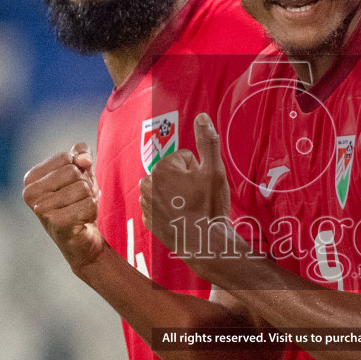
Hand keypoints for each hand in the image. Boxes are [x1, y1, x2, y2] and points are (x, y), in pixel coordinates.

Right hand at [24, 144, 104, 271]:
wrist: (81, 238)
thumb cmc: (78, 201)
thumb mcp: (81, 172)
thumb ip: (81, 153)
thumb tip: (83, 160)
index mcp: (31, 178)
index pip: (66, 157)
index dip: (78, 170)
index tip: (73, 186)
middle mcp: (29, 193)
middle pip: (74, 172)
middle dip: (85, 185)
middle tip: (78, 201)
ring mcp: (40, 209)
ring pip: (83, 188)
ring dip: (89, 200)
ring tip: (80, 211)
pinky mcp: (56, 223)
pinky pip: (88, 205)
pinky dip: (92, 212)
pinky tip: (82, 221)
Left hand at [139, 113, 231, 261]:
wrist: (204, 243)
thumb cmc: (209, 207)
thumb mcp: (214, 170)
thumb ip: (207, 140)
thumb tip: (202, 116)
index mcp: (162, 168)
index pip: (185, 159)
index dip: (198, 171)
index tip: (202, 187)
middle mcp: (148, 183)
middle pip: (173, 173)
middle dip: (186, 182)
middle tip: (197, 198)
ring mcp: (146, 204)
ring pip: (167, 189)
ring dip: (178, 195)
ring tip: (190, 209)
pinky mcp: (148, 220)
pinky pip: (161, 206)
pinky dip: (171, 210)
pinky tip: (181, 219)